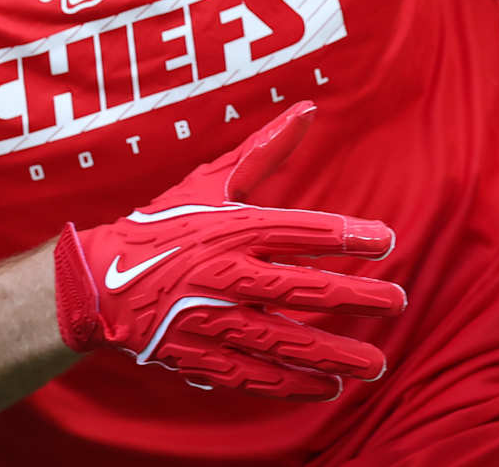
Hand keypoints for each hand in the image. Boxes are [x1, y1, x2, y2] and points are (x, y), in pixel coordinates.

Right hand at [53, 101, 405, 398]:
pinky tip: (328, 387)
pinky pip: (253, 375)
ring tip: (374, 363)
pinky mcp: (199, 356)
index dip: (346, 235)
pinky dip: (292, 385)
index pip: (299, 230)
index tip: (386, 240)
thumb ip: (266, 149)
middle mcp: (222, 273)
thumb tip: (310, 109)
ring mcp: (209, 319)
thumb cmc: (165, 224)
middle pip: (299, 288)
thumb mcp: (213, 181)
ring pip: (282, 341)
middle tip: (397, 302)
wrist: (101, 279)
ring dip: (332, 354)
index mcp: (229, 228)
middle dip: (353, 297)